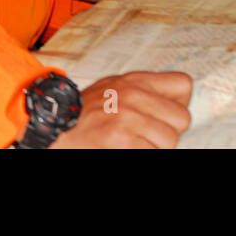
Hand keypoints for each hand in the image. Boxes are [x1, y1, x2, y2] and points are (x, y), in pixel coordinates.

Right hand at [50, 71, 191, 148]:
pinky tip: (125, 149)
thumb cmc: (83, 112)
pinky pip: (152, 153)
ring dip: (154, 148)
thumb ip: (143, 93)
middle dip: (168, 132)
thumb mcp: (113, 88)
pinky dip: (141, 153)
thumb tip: (175, 106)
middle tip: (147, 136)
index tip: (166, 115)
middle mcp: (135, 96)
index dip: (179, 104)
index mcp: (135, 81)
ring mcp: (128, 119)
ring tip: (132, 144)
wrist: (52, 125)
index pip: (184, 84)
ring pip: (170, 141)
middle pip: (182, 119)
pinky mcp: (121, 140)